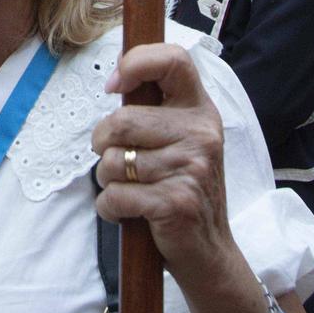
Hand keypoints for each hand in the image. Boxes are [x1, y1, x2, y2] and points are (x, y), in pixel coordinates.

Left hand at [90, 43, 238, 293]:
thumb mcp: (180, 140)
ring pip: (113, 161)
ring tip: (132, 190)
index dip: (136, 63)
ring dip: (108, 181)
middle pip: (121, 121)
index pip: (173, 60)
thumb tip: (115, 79)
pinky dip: (110, 208)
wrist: (209, 252)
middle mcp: (201, 134)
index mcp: (200, 111)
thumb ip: (155, 110)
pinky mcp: (175, 202)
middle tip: (120, 162)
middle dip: (103, 144)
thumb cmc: (181, 189)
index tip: (115, 86)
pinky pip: (114, 196)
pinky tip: (131, 213)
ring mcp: (191, 168)